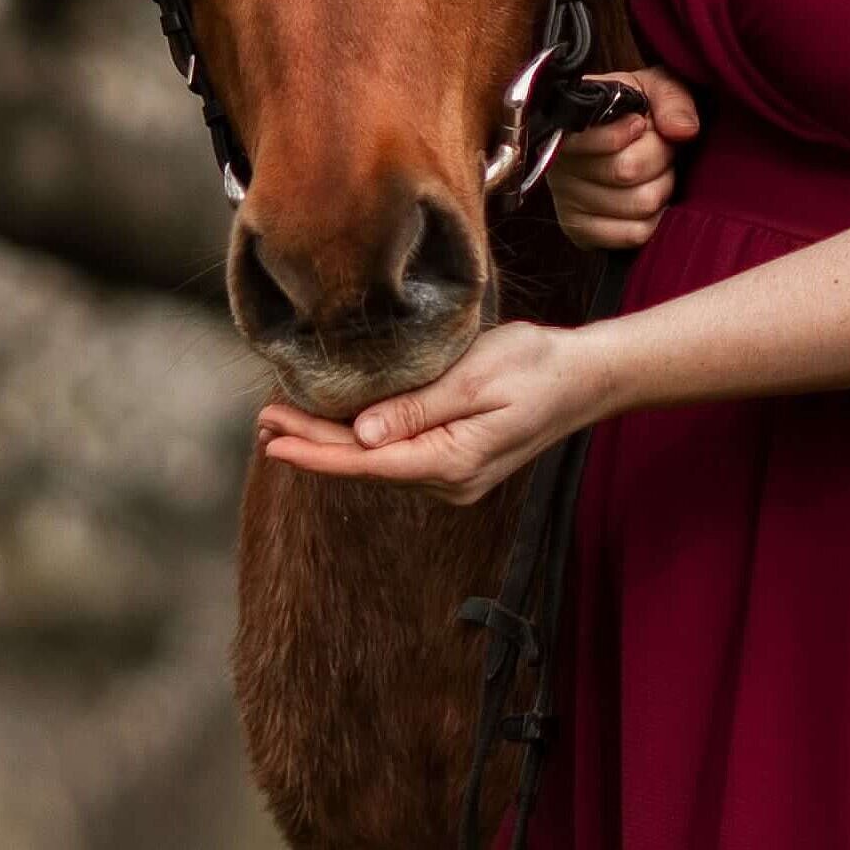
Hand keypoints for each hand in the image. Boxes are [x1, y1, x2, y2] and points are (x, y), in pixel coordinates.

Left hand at [256, 319, 609, 503]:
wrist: (585, 379)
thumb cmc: (536, 367)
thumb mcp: (475, 378)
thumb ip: (417, 408)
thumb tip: (361, 434)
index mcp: (451, 462)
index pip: (365, 463)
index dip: (313, 453)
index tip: (272, 440)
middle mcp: (449, 482)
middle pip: (365, 465)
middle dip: (312, 445)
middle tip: (263, 422)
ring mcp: (454, 478)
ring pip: (379, 463)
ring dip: (333, 444)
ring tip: (287, 421)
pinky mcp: (457, 464)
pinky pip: (398, 457)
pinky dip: (362, 442)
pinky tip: (339, 425)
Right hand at [543, 64, 699, 251]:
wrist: (630, 137)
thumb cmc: (639, 110)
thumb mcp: (655, 88)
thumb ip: (672, 99)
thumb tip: (684, 131)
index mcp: (567, 125)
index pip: (592, 140)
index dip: (627, 133)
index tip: (641, 123)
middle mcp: (558, 166)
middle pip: (626, 170)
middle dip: (659, 157)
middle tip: (660, 148)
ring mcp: (566, 203)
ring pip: (637, 204)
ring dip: (661, 186)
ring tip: (656, 172)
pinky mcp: (582, 232)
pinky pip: (634, 233)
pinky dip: (655, 218)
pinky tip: (650, 197)